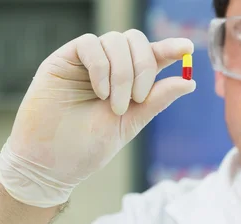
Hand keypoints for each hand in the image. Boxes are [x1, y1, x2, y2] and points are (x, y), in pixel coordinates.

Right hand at [0, 30, 195, 206]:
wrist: (51, 164)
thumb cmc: (88, 147)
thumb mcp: (130, 123)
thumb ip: (156, 100)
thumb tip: (189, 82)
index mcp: (127, 83)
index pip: (152, 57)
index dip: (170, 48)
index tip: (188, 48)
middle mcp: (108, 68)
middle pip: (136, 41)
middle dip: (144, 66)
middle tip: (137, 98)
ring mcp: (86, 63)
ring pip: (115, 40)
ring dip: (122, 73)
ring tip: (113, 105)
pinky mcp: (63, 60)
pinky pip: (89, 44)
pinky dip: (101, 67)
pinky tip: (100, 92)